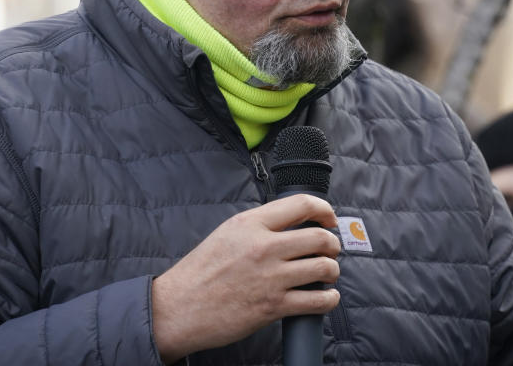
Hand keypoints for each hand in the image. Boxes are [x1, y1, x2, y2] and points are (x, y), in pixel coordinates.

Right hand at [152, 194, 341, 362]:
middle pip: (319, 237)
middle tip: (330, 250)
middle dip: (333, 244)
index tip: (329, 219)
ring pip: (324, 267)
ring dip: (333, 270)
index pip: (301, 204)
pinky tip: (326, 297)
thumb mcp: (227, 234)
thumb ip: (258, 226)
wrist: (179, 308)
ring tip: (327, 274)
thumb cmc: (200, 273)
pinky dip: (329, 299)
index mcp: (251, 224)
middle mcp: (263, 247)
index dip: (324, 209)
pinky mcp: (273, 306)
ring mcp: (270, 277)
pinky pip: (317, 301)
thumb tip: (290, 224)